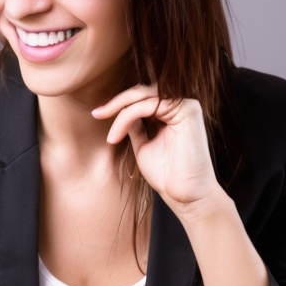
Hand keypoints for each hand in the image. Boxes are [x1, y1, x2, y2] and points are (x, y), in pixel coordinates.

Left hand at [92, 84, 219, 216]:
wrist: (184, 195)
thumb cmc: (166, 174)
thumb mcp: (143, 144)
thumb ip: (135, 126)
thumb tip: (119, 111)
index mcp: (172, 112)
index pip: (143, 96)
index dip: (119, 103)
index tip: (98, 114)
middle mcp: (181, 105)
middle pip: (142, 90)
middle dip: (116, 101)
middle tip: (97, 114)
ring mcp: (186, 106)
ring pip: (143, 95)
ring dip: (120, 112)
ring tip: (111, 137)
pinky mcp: (188, 111)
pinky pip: (148, 105)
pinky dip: (127, 118)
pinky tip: (117, 136)